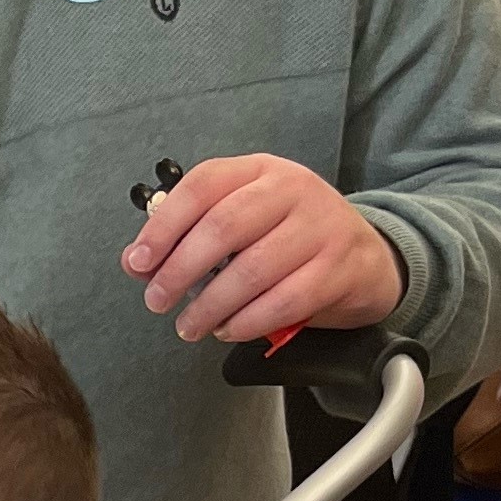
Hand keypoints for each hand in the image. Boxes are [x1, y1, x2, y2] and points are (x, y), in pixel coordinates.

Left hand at [120, 154, 405, 344]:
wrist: (364, 256)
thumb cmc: (288, 238)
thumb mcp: (243, 220)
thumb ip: (191, 235)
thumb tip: (136, 262)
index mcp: (259, 170)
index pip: (202, 186)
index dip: (163, 226)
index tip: (137, 262)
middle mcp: (292, 189)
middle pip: (224, 227)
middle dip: (180, 270)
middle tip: (157, 300)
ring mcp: (320, 226)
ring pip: (252, 270)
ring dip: (210, 306)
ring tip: (188, 326)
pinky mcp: (339, 268)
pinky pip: (284, 301)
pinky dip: (247, 322)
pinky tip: (228, 330)